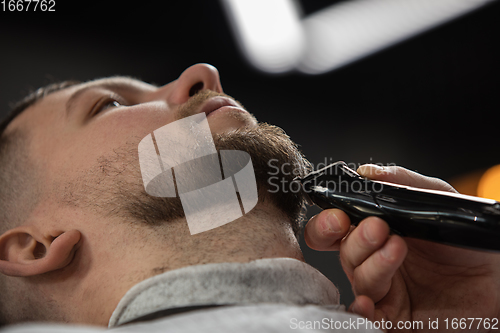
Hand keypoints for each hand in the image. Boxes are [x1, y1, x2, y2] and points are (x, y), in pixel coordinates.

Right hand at [304, 164, 499, 331]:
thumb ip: (403, 183)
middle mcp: (372, 260)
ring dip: (373, 263)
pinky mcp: (394, 316)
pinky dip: (362, 310)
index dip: (327, 223)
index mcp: (372, 232)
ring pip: (358, 279)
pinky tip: (369, 301)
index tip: (339, 215)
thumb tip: (366, 172)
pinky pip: (368, 318)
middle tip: (377, 227)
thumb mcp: (437, 199)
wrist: (496, 277)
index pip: (334, 229)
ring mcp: (383, 289)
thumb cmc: (464, 239)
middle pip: (342, 252)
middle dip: (353, 240)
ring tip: (398, 246)